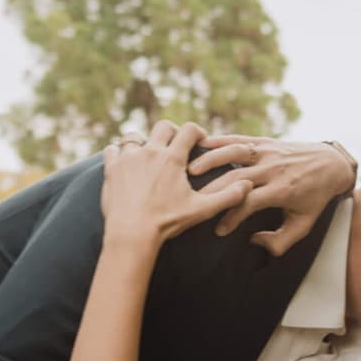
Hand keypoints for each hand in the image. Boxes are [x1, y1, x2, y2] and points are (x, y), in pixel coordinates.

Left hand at [101, 121, 253, 250]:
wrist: (132, 234)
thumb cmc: (167, 223)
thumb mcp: (201, 210)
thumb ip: (227, 197)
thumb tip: (247, 185)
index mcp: (173, 158)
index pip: (189, 130)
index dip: (196, 132)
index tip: (198, 142)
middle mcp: (150, 151)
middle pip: (163, 126)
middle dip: (170, 133)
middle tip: (173, 146)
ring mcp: (129, 158)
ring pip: (134, 136)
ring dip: (142, 142)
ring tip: (146, 155)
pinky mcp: (112, 168)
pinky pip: (112, 149)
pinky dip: (118, 153)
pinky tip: (124, 163)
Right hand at [186, 136, 357, 256]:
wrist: (332, 164)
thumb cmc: (315, 198)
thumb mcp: (304, 224)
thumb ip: (281, 241)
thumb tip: (254, 241)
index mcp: (282, 190)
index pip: (249, 203)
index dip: (231, 217)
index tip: (218, 230)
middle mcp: (273, 168)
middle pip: (236, 178)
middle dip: (212, 191)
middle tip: (191, 201)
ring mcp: (269, 152)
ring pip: (234, 153)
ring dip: (211, 160)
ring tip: (189, 170)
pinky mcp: (266, 141)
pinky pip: (239, 139)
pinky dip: (220, 141)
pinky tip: (200, 144)